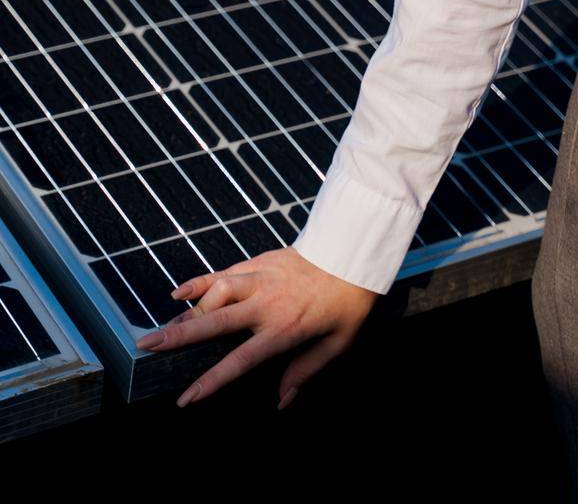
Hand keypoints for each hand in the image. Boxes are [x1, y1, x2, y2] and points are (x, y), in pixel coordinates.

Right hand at [135, 246, 380, 409]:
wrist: (354, 252)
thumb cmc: (348, 301)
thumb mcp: (338, 342)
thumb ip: (306, 371)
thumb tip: (283, 400)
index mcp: (284, 328)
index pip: (239, 361)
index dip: (210, 382)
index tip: (185, 399)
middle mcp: (266, 303)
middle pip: (215, 321)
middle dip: (179, 337)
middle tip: (147, 347)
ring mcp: (261, 278)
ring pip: (215, 292)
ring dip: (187, 311)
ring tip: (163, 329)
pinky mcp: (260, 261)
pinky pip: (224, 271)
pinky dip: (200, 281)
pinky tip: (180, 292)